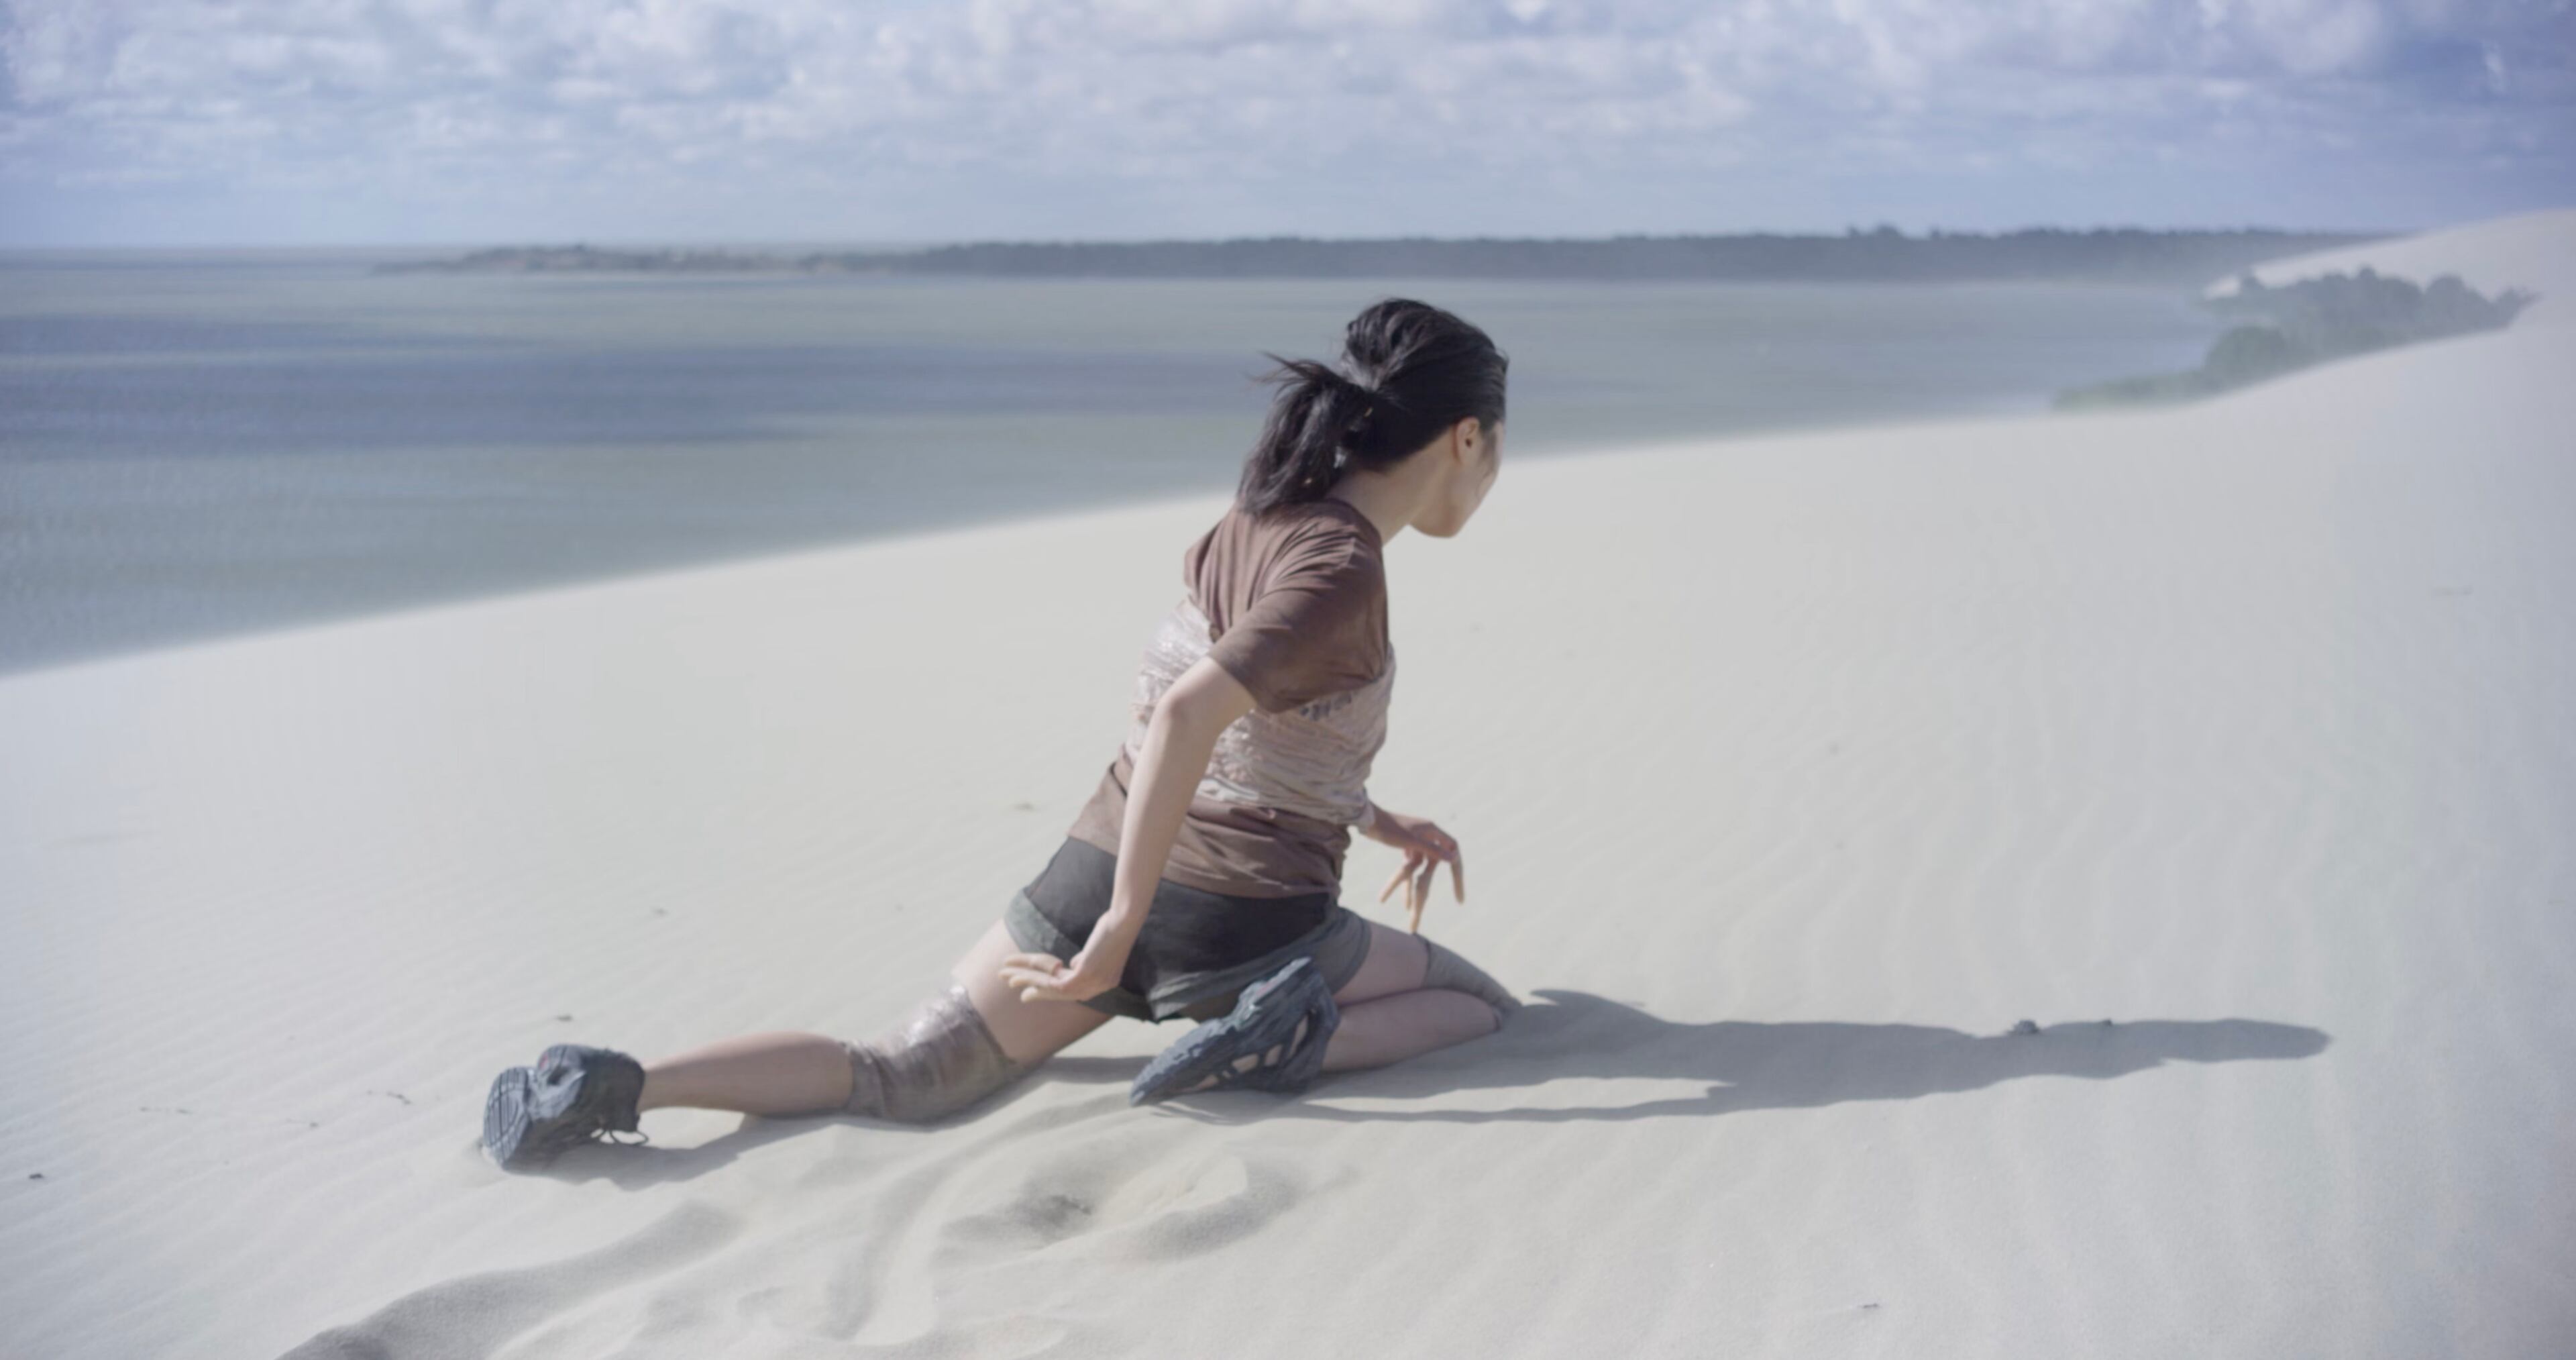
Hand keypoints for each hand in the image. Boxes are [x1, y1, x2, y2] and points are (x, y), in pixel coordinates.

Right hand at [996, 938, 1129, 1003]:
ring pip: (1052, 988)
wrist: (1124, 918)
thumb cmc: (1113, 925)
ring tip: (1006, 975)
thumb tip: (1068, 965)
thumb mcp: (1096, 947)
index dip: (1049, 990)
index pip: (1072, 990)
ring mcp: (1093, 985)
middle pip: (1060, 993)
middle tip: (1014, 989)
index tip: (1030, 991)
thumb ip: (1083, 960)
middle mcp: (1100, 988)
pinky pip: (1052, 982)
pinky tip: (1019, 973)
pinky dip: (1034, 977)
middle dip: (1034, 990)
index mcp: (1104, 982)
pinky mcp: (1085, 977)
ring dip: (1026, 980)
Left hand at [1363, 804, 1463, 933]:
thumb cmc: (1387, 826)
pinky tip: (1399, 901)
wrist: (1366, 818)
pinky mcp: (1407, 850)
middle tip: (1415, 925)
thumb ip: (1432, 849)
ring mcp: (1417, 846)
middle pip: (1429, 875)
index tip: (1459, 899)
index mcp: (1434, 834)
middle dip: (1421, 900)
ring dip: (1409, 895)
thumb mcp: (1410, 840)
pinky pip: (1407, 870)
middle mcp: (1428, 840)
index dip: (1458, 879)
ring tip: (1407, 918)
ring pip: (1415, 876)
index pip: (1454, 860)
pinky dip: (1401, 884)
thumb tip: (1454, 858)